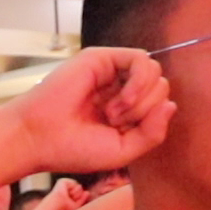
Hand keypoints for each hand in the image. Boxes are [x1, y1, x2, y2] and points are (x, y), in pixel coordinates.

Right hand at [5, 47, 174, 177]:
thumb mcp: (123, 151)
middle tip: (113, 122)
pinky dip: (139, 82)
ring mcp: (111, 72)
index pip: (159, 105)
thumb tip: (171, 105)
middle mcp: (119, 88)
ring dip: (141, 99)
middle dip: (145, 111)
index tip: (123, 135)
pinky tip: (121, 100)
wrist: (38, 138)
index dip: (151, 122)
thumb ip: (152, 133)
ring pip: (155, 73)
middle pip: (160, 87)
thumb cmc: (73, 149)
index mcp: (125, 110)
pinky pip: (141, 60)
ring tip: (112, 113)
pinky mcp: (102, 58)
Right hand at [44, 177, 88, 209]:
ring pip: (79, 187)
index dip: (78, 199)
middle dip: (78, 196)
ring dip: (76, 193)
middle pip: (80, 191)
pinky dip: (74, 189)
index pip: (79, 195)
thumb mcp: (76, 205)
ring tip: (69, 195)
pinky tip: (68, 191)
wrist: (57, 204)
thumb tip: (87, 192)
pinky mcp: (63, 181)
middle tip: (70, 198)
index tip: (72, 202)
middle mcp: (65, 189)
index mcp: (66, 195)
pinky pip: (75, 183)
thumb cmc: (65, 208)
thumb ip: (83, 199)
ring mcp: (64, 184)